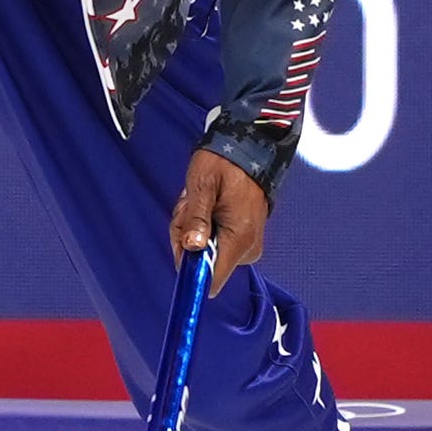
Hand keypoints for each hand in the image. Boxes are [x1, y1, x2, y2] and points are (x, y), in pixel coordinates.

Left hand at [170, 148, 270, 270]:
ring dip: (192, 228)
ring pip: (204, 252)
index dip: (190, 267)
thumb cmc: (224, 165)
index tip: (182, 240)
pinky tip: (206, 205)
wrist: (248, 150)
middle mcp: (246, 249)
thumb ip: (196, 219)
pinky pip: (213, 243)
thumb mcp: (202, 186)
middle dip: (186, 236)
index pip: (212, 280)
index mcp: (239, 239)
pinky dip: (202, 226)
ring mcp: (246, 246)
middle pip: (202, 264)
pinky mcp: (243, 240)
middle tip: (189, 207)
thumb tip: (192, 249)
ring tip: (198, 201)